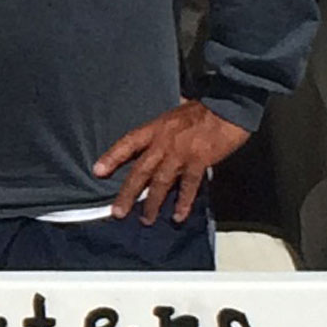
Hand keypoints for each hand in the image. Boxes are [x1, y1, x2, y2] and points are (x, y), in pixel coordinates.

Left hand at [92, 100, 251, 224]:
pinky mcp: (199, 162)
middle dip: (128, 193)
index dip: (112, 157)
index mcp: (156, 128)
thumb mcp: (177, 110)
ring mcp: (180, 153)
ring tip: (146, 220)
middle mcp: (163, 142)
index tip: (97, 171)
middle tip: (117, 212)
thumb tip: (161, 122)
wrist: (229, 106)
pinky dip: (183, 202)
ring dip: (152, 203)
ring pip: (160, 182)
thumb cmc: (205, 107)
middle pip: (140, 170)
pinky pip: (188, 186)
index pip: (128, 143)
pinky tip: (178, 216)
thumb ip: (166, 122)